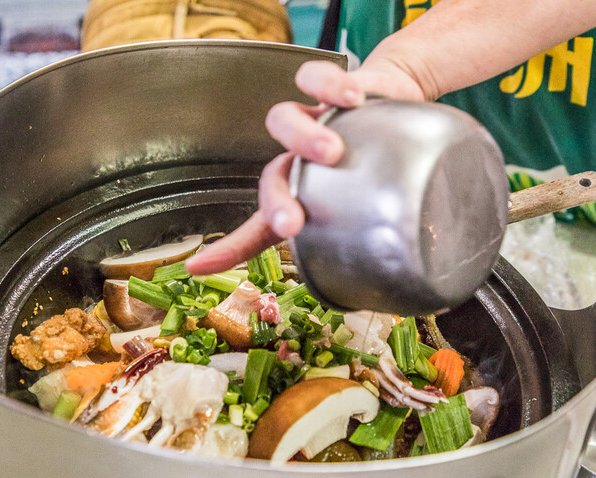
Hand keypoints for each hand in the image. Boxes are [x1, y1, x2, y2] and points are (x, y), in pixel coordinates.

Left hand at [186, 59, 423, 274]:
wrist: (397, 105)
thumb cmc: (376, 161)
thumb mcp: (368, 201)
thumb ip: (369, 234)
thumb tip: (389, 280)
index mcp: (301, 193)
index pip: (261, 228)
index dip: (230, 249)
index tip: (197, 268)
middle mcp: (298, 159)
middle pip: (271, 177)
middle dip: (276, 202)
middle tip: (291, 223)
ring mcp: (312, 122)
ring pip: (282, 121)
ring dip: (302, 139)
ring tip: (331, 152)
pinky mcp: (331, 88)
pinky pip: (318, 80)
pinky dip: (332, 87)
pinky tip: (352, 100)